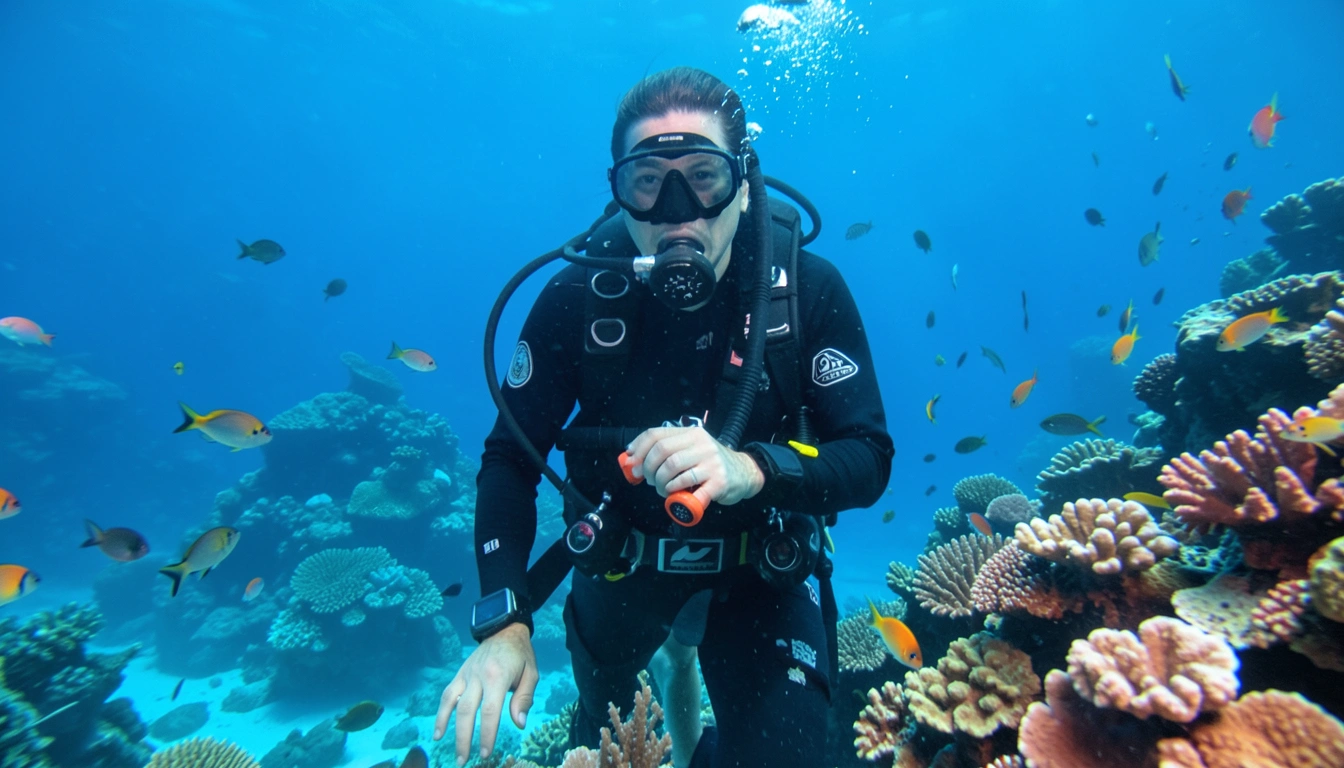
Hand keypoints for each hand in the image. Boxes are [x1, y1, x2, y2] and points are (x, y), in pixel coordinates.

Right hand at [433, 623, 537, 765]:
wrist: (504, 629)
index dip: (487, 734)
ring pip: (452, 704)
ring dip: (449, 730)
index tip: (486, 752)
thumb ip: (524, 699)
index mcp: (497, 676)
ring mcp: (466, 675)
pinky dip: (440, 714)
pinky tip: (438, 732)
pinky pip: (446, 695)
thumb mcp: (531, 673)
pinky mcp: (459, 674)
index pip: (490, 711)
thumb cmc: (521, 654)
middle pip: (466, 712)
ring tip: (452, 751)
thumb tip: (518, 724)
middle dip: (464, 739)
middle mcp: (478, 676)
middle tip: (465, 760)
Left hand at [625, 426, 764, 507]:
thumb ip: (668, 452)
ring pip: (672, 470)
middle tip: (650, 481)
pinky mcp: (719, 481)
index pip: (656, 434)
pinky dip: (678, 496)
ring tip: (664, 490)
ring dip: (661, 484)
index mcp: (691, 434)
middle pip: (662, 452)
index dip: (639, 447)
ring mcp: (711, 462)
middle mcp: (701, 444)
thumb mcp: (692, 450)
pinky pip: (690, 490)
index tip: (632, 461)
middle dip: (649, 469)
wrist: (744, 474)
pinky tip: (678, 498)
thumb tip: (634, 462)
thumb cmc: (711, 464)